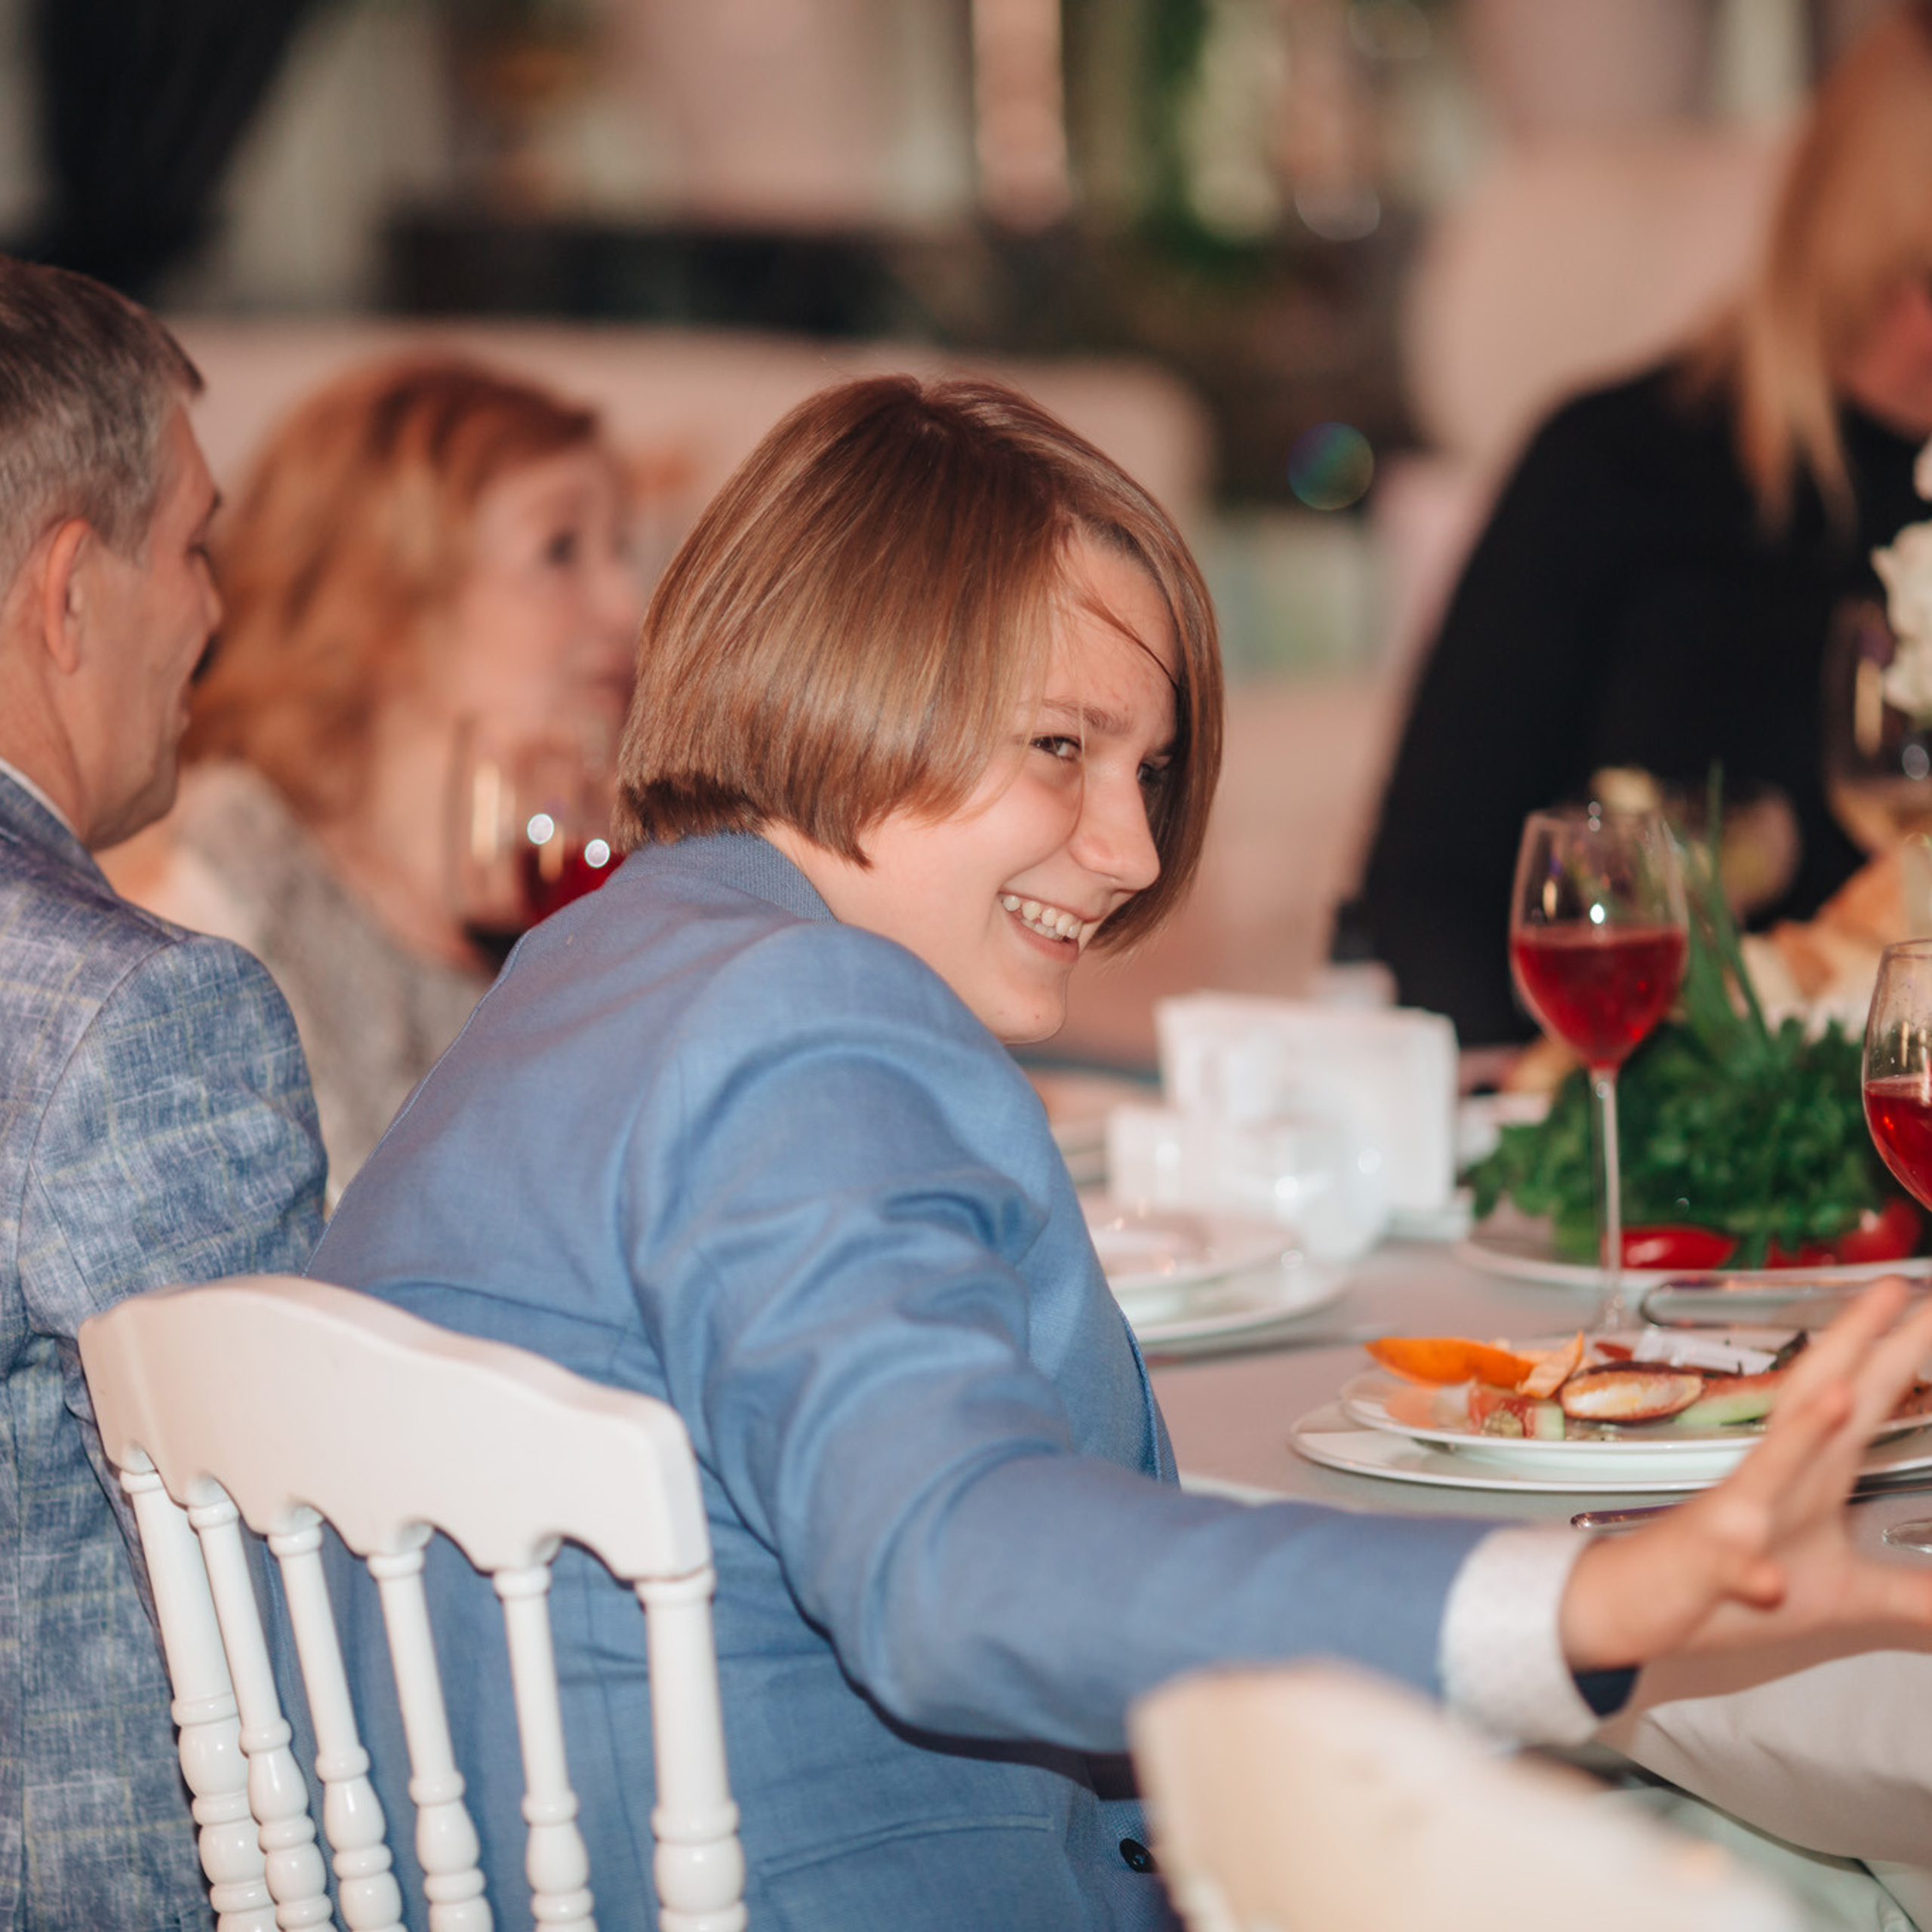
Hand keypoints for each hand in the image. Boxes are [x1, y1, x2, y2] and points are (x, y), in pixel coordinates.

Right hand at [1560, 1276, 1931, 1671]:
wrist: (1634, 1608)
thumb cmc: (1730, 1593)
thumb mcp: (1844, 1596)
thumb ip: (1913, 1591)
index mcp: (1814, 1476)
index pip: (1862, 1399)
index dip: (1897, 1349)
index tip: (1922, 1296)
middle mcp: (1775, 1482)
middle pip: (1817, 1400)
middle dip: (1856, 1346)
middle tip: (1894, 1290)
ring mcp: (1738, 1521)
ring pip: (1768, 1471)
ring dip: (1801, 1433)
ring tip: (1840, 1394)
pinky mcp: (1710, 1572)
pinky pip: (1730, 1570)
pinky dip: (1748, 1569)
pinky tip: (1769, 1576)